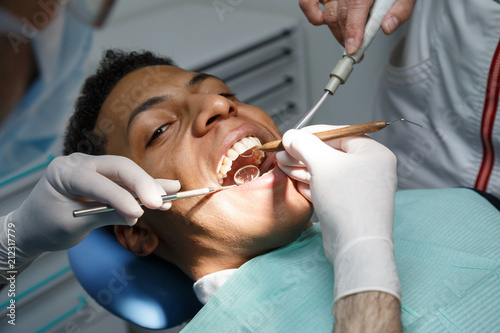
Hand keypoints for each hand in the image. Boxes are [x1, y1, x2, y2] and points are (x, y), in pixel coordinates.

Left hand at [0, 153, 179, 279]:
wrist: (33, 227)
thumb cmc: (46, 226)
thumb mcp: (73, 226)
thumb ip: (104, 215)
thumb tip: (135, 215)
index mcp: (63, 173)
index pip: (95, 181)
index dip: (119, 196)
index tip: (138, 213)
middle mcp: (79, 163)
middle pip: (117, 168)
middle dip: (141, 184)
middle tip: (160, 200)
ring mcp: (93, 168)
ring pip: (127, 174)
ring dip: (150, 185)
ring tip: (173, 190)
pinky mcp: (104, 177)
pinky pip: (126, 182)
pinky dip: (144, 188)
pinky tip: (166, 188)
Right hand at [277, 126, 400, 302]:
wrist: (356, 245)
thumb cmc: (346, 199)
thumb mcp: (322, 163)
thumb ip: (305, 144)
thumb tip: (291, 135)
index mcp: (372, 153)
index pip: (339, 134)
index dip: (312, 134)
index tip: (291, 137)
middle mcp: (370, 169)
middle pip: (331, 153)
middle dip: (303, 153)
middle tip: (281, 154)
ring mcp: (360, 188)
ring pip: (327, 171)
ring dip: (303, 167)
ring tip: (282, 165)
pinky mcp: (350, 205)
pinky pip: (329, 188)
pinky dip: (311, 183)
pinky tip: (295, 181)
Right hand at [299, 0, 415, 53]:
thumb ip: (401, 8)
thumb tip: (388, 26)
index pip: (356, 7)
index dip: (353, 30)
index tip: (353, 48)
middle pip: (342, 15)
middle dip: (348, 38)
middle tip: (356, 49)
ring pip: (329, 15)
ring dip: (337, 32)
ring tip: (348, 39)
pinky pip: (308, 2)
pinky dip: (312, 15)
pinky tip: (322, 21)